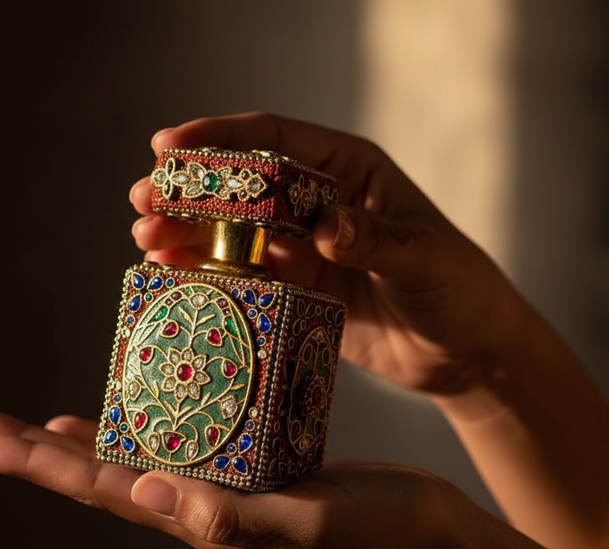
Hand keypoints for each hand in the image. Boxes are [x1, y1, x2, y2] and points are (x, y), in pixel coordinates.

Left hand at [0, 403, 608, 548]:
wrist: (426, 535)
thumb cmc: (377, 532)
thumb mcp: (307, 523)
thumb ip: (230, 517)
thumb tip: (146, 494)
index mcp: (197, 521)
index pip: (96, 488)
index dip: (30, 461)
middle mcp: (193, 506)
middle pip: (92, 473)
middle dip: (24, 449)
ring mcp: (216, 486)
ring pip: (124, 460)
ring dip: (68, 443)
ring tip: (17, 424)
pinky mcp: (244, 463)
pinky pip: (175, 442)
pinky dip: (134, 426)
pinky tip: (116, 412)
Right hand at [131, 112, 527, 395]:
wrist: (465, 351)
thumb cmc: (458, 287)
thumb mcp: (423, 257)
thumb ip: (374, 239)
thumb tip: (326, 229)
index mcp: (348, 170)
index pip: (275, 139)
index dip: (220, 137)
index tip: (170, 145)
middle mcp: (316, 203)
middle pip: (239, 185)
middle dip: (188, 190)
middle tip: (143, 199)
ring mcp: (301, 248)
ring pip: (230, 233)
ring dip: (186, 234)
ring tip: (145, 241)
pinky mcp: (293, 291)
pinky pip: (241, 279)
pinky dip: (206, 277)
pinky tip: (170, 278)